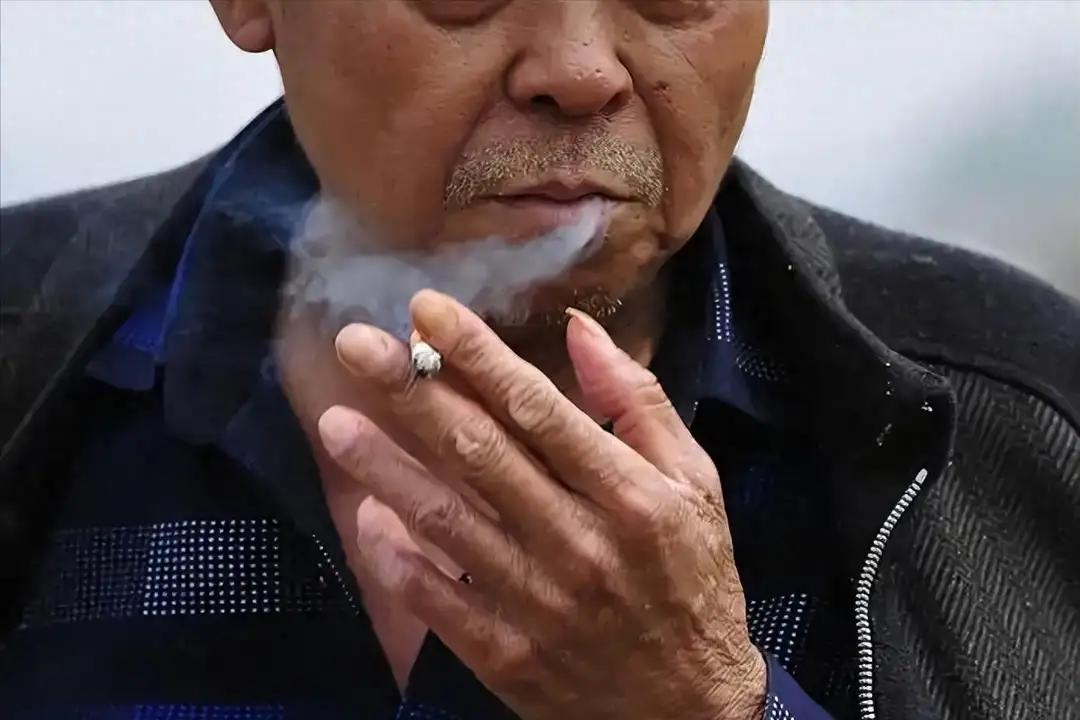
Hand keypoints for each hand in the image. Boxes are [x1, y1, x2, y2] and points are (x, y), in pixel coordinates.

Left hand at [318, 289, 765, 719]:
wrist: (688, 710)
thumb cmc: (694, 581)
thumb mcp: (697, 484)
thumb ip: (639, 403)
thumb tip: (579, 328)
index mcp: (631, 496)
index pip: (539, 410)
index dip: (478, 355)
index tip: (428, 309)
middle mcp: (580, 544)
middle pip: (481, 456)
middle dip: (414, 393)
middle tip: (357, 344)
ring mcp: (539, 604)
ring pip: (446, 523)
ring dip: (385, 469)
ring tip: (336, 421)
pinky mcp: (506, 656)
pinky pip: (438, 600)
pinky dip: (397, 559)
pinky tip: (368, 516)